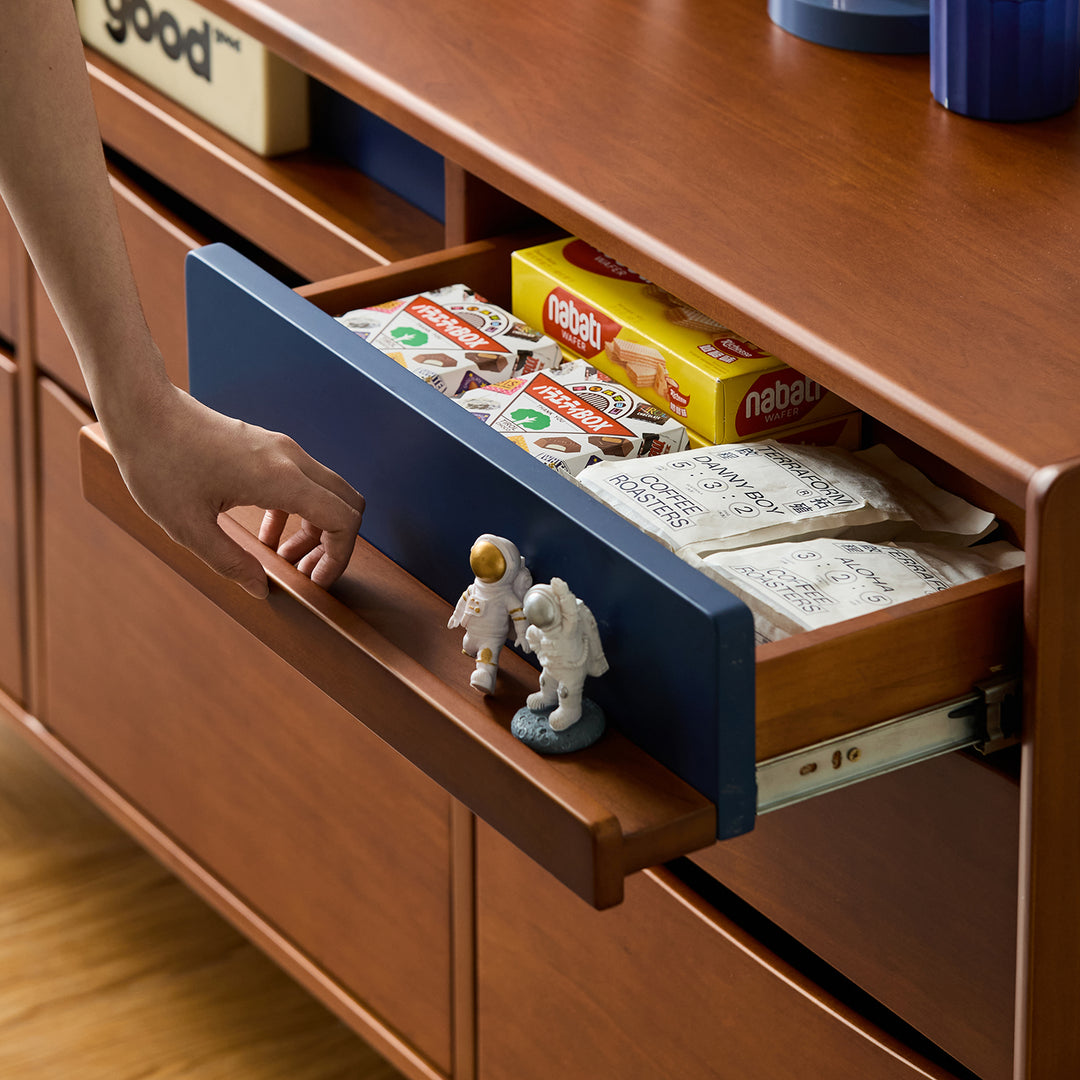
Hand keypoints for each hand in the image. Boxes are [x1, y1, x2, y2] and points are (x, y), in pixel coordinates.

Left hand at [107, 381, 363, 597]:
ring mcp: (282, 450)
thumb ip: (230, 561)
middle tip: (307, 573)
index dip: (339, 556)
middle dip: (335, 544)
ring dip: (316, 529)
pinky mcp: (269, 448)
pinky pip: (304, 483)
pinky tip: (266, 534)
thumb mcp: (188, 527)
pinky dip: (298, 512)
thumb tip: (260, 589)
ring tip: (285, 559)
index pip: (343, 519)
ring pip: (328, 493)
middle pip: (347, 504)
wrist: (142, 411)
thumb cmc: (159, 463)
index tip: (316, 581)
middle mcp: (290, 460)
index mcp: (279, 479)